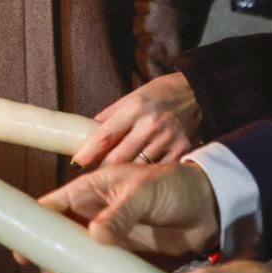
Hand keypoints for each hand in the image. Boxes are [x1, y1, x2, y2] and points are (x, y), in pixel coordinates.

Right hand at [33, 162, 218, 272]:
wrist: (211, 207)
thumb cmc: (176, 186)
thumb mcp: (145, 191)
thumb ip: (121, 212)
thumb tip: (94, 235)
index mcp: (92, 190)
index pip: (53, 207)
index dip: (34, 228)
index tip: (23, 253)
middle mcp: (95, 215)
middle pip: (60, 242)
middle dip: (54, 265)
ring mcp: (110, 239)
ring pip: (79, 263)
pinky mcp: (126, 258)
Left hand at [72, 72, 200, 167]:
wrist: (195, 93)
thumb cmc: (158, 95)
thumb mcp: (130, 99)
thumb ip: (108, 118)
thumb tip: (84, 137)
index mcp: (135, 108)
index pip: (104, 136)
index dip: (87, 153)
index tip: (75, 164)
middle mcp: (152, 123)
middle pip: (118, 158)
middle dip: (103, 169)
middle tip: (95, 175)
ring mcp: (168, 138)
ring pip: (137, 169)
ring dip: (124, 176)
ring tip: (117, 179)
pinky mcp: (183, 150)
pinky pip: (157, 171)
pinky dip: (146, 176)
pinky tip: (141, 178)